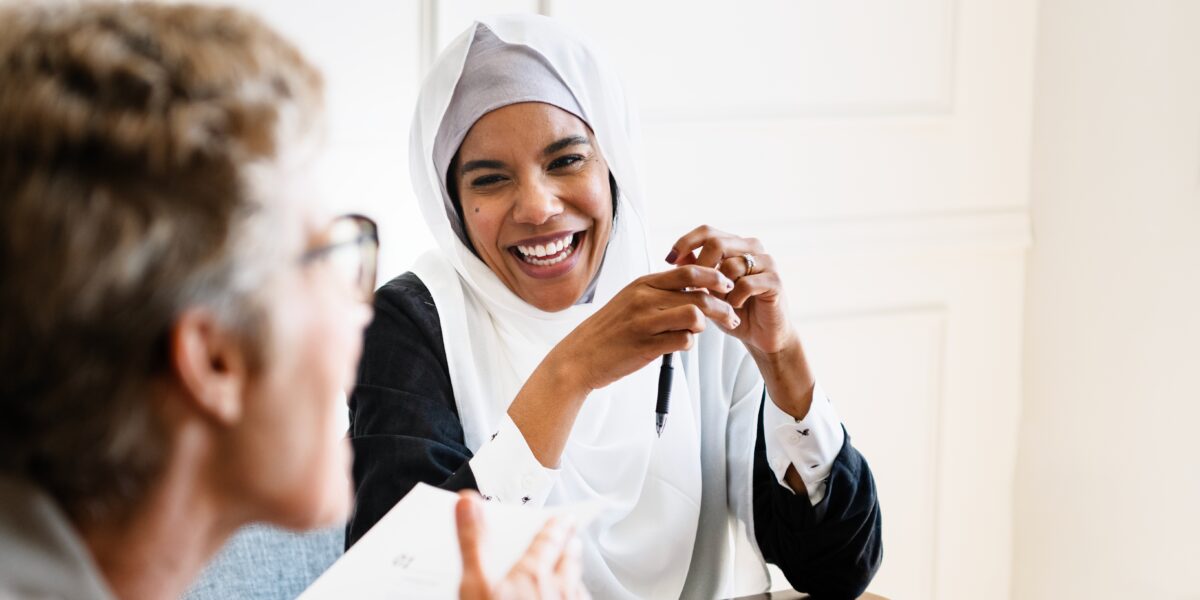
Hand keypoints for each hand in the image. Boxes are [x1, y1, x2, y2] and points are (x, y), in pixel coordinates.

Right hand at [456, 492, 588, 599]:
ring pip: (578, 586)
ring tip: (574, 569)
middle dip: (571, 547)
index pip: (551, 541)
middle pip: (570, 561)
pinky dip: (577, 598)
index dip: (558, 527)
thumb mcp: (475, 584)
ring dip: (576, 575)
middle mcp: (559, 590)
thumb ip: (473, 542)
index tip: (566, 516)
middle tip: (573, 539)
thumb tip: (468, 503)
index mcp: (534, 573)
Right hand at [550, 265, 740, 392]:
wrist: (580, 357)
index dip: (714, 276)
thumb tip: (695, 291)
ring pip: (695, 316)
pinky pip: (683, 341)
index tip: (726, 286)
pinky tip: (680, 345)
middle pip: (699, 294)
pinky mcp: (646, 346)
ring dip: (706, 325)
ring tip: (704, 332)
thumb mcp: (630, 301)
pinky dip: (688, 343)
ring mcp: (645, 322)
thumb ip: (658, 294)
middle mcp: (645, 298)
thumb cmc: (609, 331)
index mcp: (643, 284)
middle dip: (723, 305)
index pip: (689, 271)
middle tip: (732, 315)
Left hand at [666, 225, 796, 354]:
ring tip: (722, 302)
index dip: (685, 242)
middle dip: (700, 268)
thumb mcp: (707, 289)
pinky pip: (745, 284)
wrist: (761, 335)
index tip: (669, 260)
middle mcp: (752, 247)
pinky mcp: (775, 281)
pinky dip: (735, 299)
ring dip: (719, 289)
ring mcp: (766, 262)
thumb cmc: (733, 310)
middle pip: (717, 243)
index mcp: (735, 244)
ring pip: (730, 265)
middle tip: (695, 289)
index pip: (707, 231)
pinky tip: (736, 307)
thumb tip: (675, 256)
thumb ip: (695, 271)